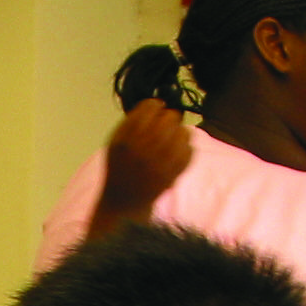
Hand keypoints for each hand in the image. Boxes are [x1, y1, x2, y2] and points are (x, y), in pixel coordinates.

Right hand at [98, 99, 193, 221]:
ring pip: (183, 132)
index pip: (151, 107)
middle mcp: (142, 149)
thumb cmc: (119, 167)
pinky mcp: (172, 175)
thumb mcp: (115, 141)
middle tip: (165, 126)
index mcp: (126, 138)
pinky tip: (178, 151)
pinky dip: (187, 147)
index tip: (156, 111)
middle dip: (169, 118)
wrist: (122, 201)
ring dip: (180, 132)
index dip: (156, 106)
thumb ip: (132, 121)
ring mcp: (159, 163)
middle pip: (170, 117)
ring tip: (173, 138)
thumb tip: (159, 104)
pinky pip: (189, 151)